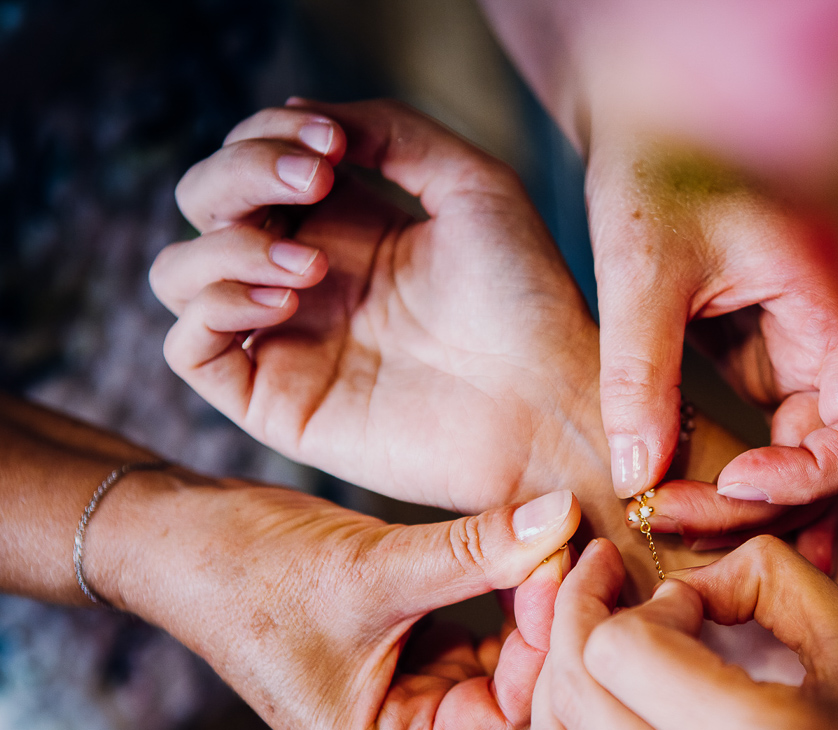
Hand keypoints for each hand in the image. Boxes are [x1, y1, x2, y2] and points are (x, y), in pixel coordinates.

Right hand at [88, 470, 579, 729]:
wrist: (186, 544)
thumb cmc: (254, 572)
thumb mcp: (374, 566)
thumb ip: (476, 551)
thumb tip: (562, 519)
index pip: (508, 720)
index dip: (549, 642)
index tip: (573, 562)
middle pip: (520, 711)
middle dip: (555, 636)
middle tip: (589, 558)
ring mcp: (412, 709)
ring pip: (513, 678)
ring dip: (539, 617)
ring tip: (568, 550)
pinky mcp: (417, 666)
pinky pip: (490, 649)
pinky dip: (514, 606)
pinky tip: (537, 557)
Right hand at [150, 98, 604, 516]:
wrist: (547, 402)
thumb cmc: (527, 299)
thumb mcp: (474, 184)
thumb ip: (392, 131)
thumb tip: (303, 109)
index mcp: (347, 225)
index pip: (255, 159)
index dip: (269, 134)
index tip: (332, 145)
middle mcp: (307, 278)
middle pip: (205, 201)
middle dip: (240, 171)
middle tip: (314, 182)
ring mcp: (287, 340)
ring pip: (180, 271)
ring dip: (227, 244)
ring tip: (311, 266)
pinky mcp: (277, 402)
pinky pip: (186, 348)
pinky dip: (212, 306)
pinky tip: (283, 299)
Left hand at [587, 136, 837, 518]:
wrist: (646, 135)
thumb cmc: (653, 174)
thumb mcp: (640, 266)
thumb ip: (640, 370)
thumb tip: (638, 475)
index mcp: (831, 301)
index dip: (818, 472)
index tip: (735, 482)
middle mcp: (831, 337)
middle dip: (761, 504)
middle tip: (665, 513)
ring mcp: (801, 357)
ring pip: (804, 461)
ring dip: (745, 505)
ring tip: (665, 518)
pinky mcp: (766, 367)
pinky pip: (771, 446)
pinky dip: (735, 485)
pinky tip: (691, 515)